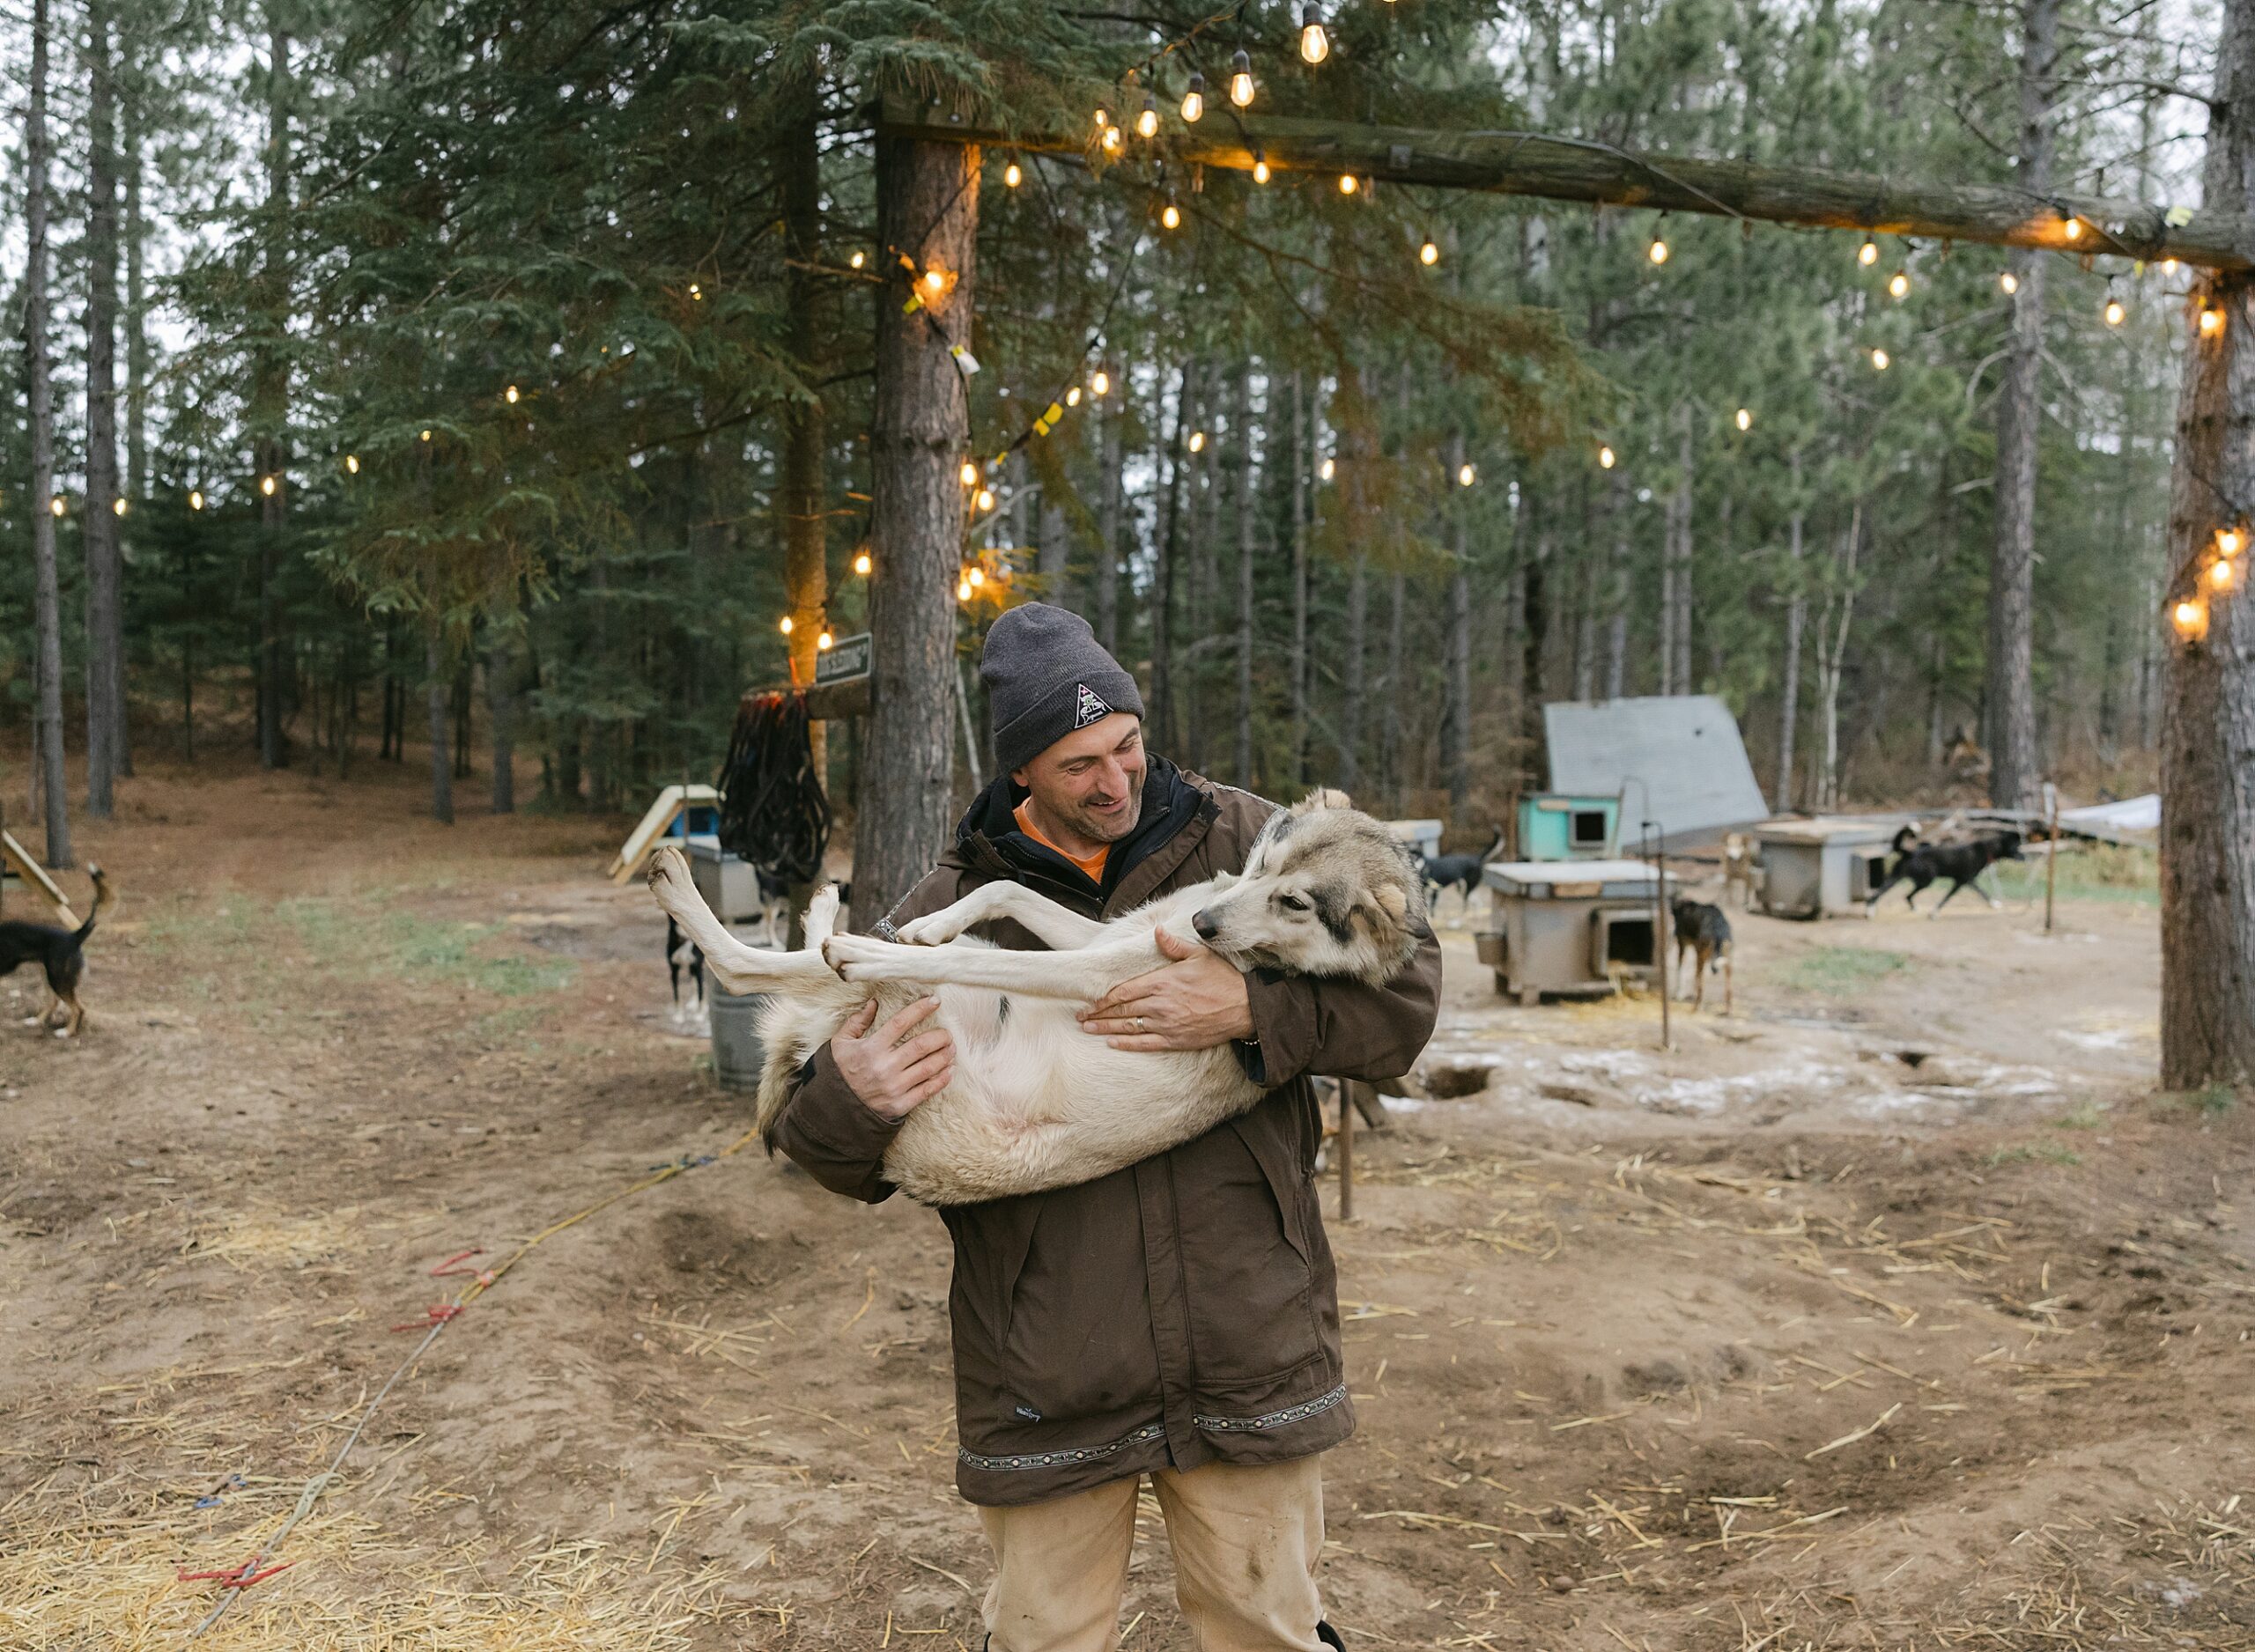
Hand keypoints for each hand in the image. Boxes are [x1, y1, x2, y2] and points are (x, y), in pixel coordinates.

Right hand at [830, 997, 953, 1119]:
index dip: (920, 1009)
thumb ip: (857, 1022)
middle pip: (922, 1045)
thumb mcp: (840, 1043)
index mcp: (871, 1048)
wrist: (833, 1108)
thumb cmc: (839, 1072)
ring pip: (929, 1067)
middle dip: (940, 1036)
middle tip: (948, 1033)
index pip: (901, 1023)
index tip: (934, 1001)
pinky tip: (949, 1070)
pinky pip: (927, 1090)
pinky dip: (942, 1079)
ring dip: (945, 1056)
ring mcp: (894, 1087)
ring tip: (951, 1048)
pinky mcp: (900, 1105)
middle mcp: (884, 1067)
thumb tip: (874, 1003)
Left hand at [1079, 929, 1253, 1050]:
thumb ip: (1173, 945)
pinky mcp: (1175, 1040)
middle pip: (1121, 1010)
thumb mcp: (1199, 954)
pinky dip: (1126, 1044)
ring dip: (1106, 1029)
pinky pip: (1145, 1043)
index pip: (1124, 991)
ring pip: (1129, 1027)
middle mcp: (1160, 1004)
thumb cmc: (1222, 979)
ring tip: (1088, 1029)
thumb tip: (1157, 931)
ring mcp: (1167, 1024)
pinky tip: (1112, 1044)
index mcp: (1162, 982)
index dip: (1103, 998)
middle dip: (1098, 1014)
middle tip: (1080, 1016)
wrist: (1244, 1008)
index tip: (1089, 1001)